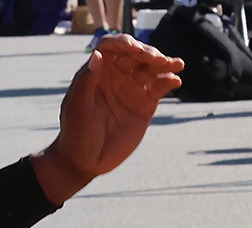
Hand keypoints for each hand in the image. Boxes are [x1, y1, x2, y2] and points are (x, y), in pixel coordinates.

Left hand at [32, 34, 184, 204]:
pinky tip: (175, 81)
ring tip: (176, 65)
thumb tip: (97, 55)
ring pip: (150, 68)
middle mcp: (116, 75)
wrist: (87, 161)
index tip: (134, 48)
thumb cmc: (76, 134)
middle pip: (135, 54)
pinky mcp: (145, 103)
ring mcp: (132, 88)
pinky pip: (159, 87)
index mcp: (97, 72)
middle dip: (147, 53)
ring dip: (164, 63)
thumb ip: (85, 82)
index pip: (112, 47)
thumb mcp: (77, 109)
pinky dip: (168, 81)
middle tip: (157, 60)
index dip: (124, 42)